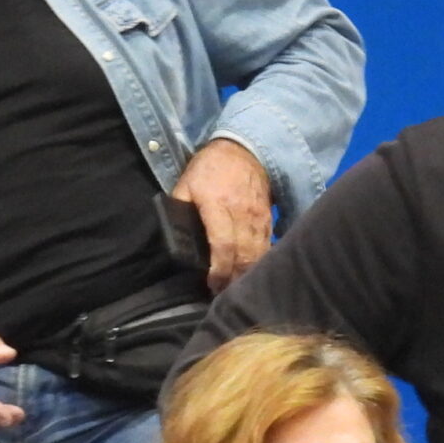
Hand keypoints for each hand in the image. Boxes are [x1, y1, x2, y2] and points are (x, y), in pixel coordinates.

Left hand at [171, 138, 272, 290]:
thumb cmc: (209, 169)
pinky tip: (251, 274)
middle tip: (222, 294)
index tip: (212, 284)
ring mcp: (259, 216)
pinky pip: (267, 244)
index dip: (219, 269)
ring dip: (247, 273)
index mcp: (218, 205)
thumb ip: (179, 209)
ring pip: (258, 252)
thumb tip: (174, 236)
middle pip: (243, 254)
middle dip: (234, 278)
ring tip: (235, 289)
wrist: (245, 148)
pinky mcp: (269, 218)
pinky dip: (260, 262)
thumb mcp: (185, 184)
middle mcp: (243, 213)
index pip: (223, 244)